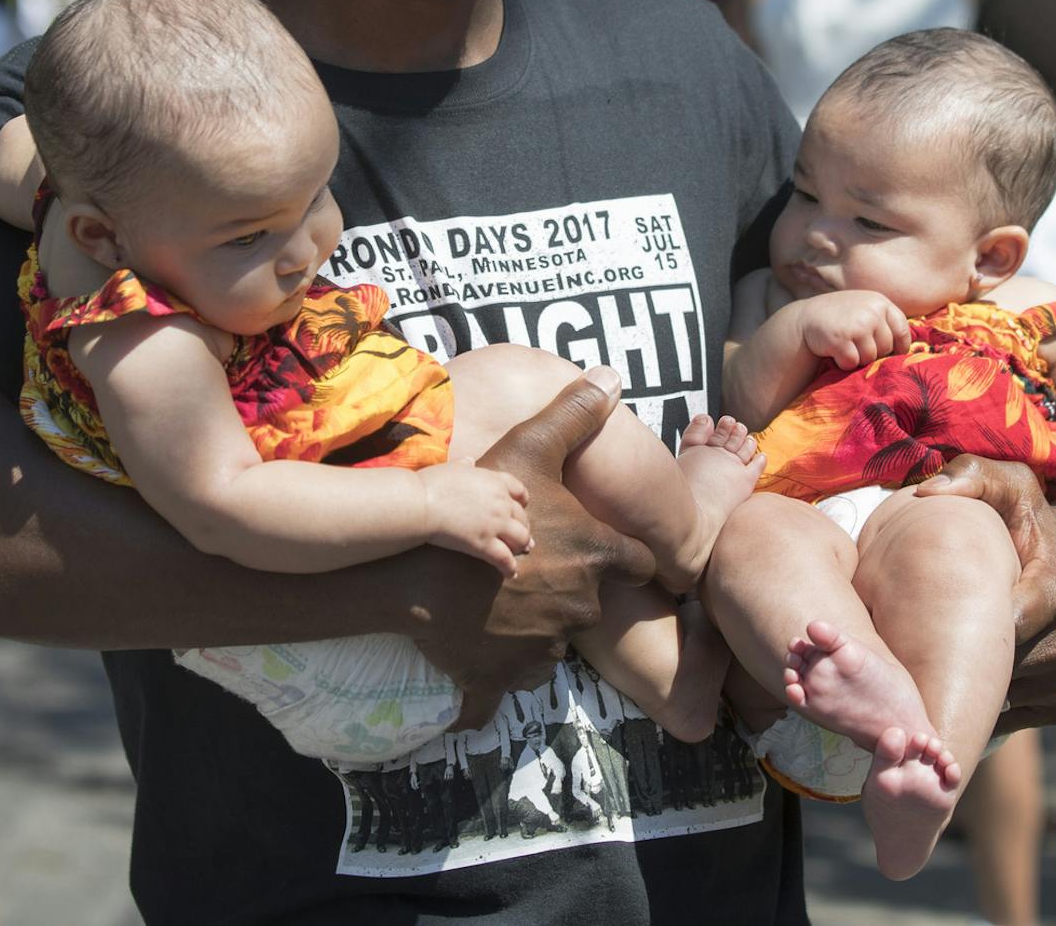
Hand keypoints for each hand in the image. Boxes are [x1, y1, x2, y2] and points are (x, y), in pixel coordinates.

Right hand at [412, 367, 657, 729]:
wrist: (416, 572)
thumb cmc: (478, 505)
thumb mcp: (529, 448)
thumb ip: (574, 415)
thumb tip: (613, 377)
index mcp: (596, 557)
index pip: (639, 564)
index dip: (623, 556)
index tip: (602, 553)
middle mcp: (582, 606)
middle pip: (593, 602)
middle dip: (572, 589)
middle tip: (535, 568)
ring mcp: (547, 649)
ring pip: (556, 640)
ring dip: (539, 625)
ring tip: (503, 600)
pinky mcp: (509, 678)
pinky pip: (517, 678)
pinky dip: (505, 666)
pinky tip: (483, 644)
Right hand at [420, 460, 531, 577]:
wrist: (420, 503)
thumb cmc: (431, 484)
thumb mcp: (451, 467)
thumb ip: (464, 464)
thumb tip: (470, 460)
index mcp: (494, 481)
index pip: (519, 490)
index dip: (522, 501)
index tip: (522, 506)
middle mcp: (500, 502)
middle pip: (522, 517)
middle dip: (523, 527)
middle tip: (522, 536)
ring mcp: (495, 524)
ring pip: (521, 538)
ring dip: (521, 546)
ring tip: (519, 553)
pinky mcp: (485, 544)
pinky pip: (505, 559)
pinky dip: (510, 568)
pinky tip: (511, 573)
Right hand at [794, 289, 912, 369]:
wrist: (806, 317)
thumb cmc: (841, 317)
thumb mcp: (865, 308)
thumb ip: (885, 321)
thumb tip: (912, 350)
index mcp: (880, 302)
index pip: (902, 331)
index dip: (898, 346)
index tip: (891, 353)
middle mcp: (871, 312)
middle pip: (885, 348)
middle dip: (872, 352)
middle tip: (856, 344)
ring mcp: (856, 325)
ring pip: (869, 358)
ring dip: (857, 358)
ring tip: (845, 345)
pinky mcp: (841, 340)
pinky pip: (851, 363)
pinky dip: (843, 363)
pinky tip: (834, 351)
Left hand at [916, 454, 1055, 730]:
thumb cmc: (1026, 515)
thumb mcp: (1005, 481)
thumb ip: (969, 476)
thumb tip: (927, 491)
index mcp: (1055, 585)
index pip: (1011, 624)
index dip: (969, 635)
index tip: (920, 638)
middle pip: (1009, 668)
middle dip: (965, 666)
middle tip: (913, 663)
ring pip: (1017, 695)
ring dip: (979, 689)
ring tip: (932, 673)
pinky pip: (1031, 715)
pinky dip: (1000, 710)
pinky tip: (968, 691)